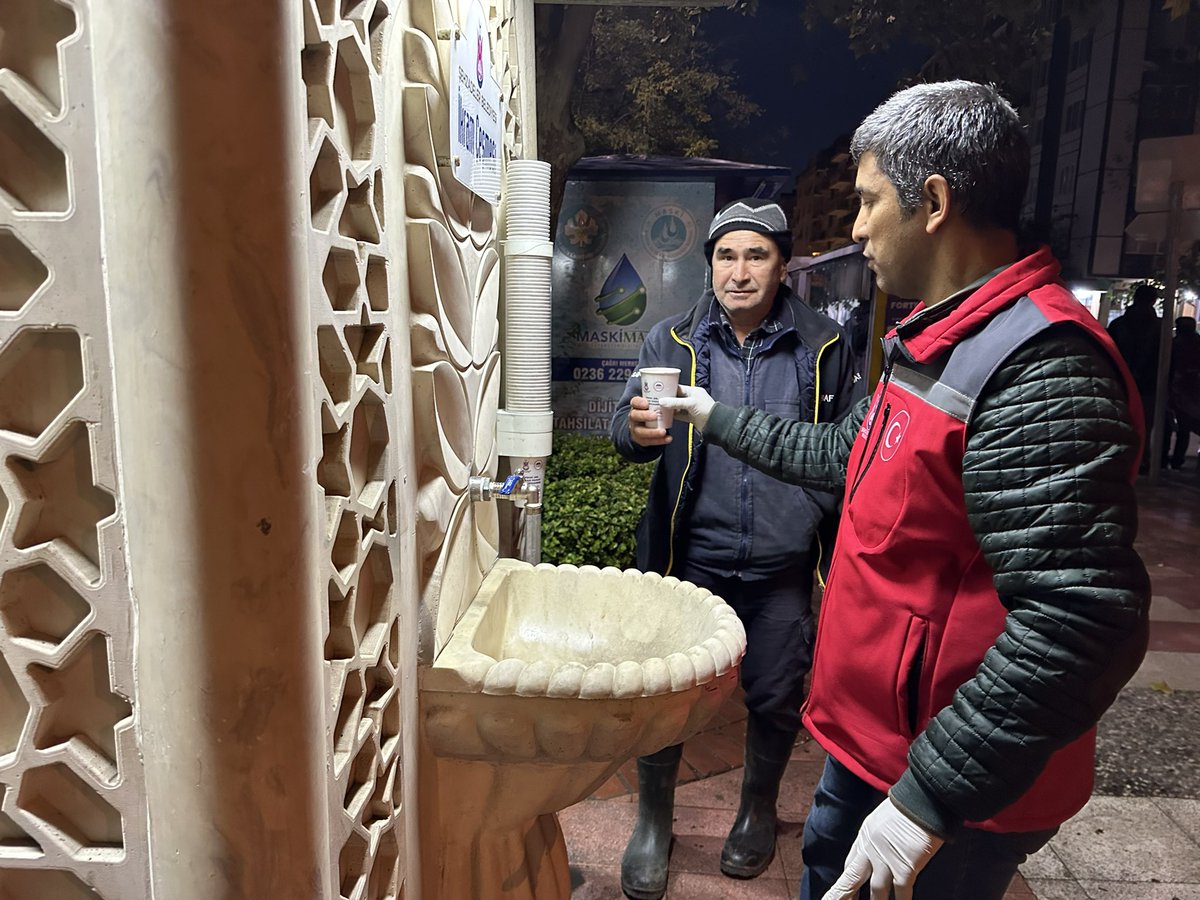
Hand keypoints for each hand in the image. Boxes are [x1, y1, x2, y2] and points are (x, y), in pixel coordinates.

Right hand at [628, 396, 671, 446]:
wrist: (646, 426)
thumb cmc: (653, 411)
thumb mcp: (655, 403)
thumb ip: (664, 398)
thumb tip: (677, 390)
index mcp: (637, 406)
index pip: (634, 402)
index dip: (639, 402)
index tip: (647, 403)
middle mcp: (634, 417)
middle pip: (634, 416)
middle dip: (644, 416)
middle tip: (655, 416)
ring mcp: (635, 429)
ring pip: (640, 431)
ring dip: (652, 432)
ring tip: (663, 431)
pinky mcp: (641, 439)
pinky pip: (648, 441)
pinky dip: (659, 441)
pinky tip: (668, 438)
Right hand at [658, 385, 714, 430]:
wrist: (715, 424)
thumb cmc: (706, 409)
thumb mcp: (690, 403)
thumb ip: (676, 402)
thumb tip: (661, 401)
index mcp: (693, 391)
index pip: (678, 388)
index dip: (668, 388)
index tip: (658, 389)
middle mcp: (691, 398)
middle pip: (676, 397)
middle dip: (666, 399)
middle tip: (655, 399)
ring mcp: (690, 408)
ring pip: (676, 406)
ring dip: (668, 407)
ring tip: (658, 407)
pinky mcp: (689, 417)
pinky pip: (678, 415)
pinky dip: (672, 415)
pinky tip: (664, 415)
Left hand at [821, 798, 942, 899]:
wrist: (921, 801)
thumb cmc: (907, 807)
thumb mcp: (881, 820)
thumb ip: (877, 838)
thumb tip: (879, 849)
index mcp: (864, 837)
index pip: (850, 863)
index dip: (846, 881)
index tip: (842, 893)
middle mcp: (870, 849)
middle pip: (851, 878)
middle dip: (842, 894)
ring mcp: (886, 859)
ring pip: (876, 891)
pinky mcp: (904, 868)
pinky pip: (901, 892)